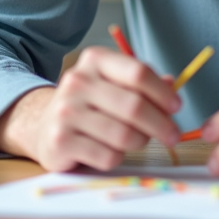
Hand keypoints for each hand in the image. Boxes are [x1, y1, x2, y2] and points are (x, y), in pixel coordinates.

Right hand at [0, 46, 180, 171]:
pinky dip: (118, 157)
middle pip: (134, 106)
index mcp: (95, 60)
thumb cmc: (88, 103)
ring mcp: (66, 112)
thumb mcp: (113, 83)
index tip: (176, 107)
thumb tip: (172, 85)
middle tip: (173, 135)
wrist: (42, 124)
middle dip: (161, 124)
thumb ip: (142, 82)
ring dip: (140, 142)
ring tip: (139, 141)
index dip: (163, 93)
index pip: (138, 72)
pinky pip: (107, 155)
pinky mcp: (60, 141)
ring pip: (123, 135)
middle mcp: (77, 82)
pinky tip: (112, 151)